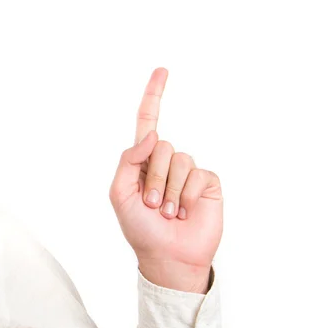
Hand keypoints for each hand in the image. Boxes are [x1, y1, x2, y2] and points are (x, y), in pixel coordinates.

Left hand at [108, 67, 222, 292]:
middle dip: (154, 178)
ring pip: (180, 159)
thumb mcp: (119, 196)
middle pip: (162, 146)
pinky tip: (185, 212)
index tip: (162, 71)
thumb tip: (152, 136)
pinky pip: (197, 174)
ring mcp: (187, 172)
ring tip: (168, 212)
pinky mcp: (206, 182)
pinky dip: (186, 195)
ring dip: (170, 190)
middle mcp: (166, 164)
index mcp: (143, 165)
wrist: (167, 256)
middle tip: (153, 206)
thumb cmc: (140, 229)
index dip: (153, 98)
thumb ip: (127, 162)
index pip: (148, 124)